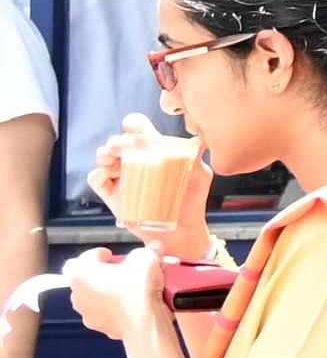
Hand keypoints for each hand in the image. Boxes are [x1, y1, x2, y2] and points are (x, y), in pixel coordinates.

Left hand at [63, 246, 164, 344]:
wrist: (144, 321)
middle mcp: (78, 294)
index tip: (112, 256)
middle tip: (125, 270)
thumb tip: (150, 251)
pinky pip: (107, 312)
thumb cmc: (136, 292)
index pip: (83, 258)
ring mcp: (87, 312)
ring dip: (110, 291)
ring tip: (132, 287)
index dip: (98, 255)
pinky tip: (135, 303)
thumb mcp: (146, 257)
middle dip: (106, 274)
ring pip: (97, 296)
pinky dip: (118, 307)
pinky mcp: (100, 326)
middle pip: (88, 278)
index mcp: (80, 273)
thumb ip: (146, 251)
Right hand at [95, 118, 213, 261]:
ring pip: (104, 157)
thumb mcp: (200, 177)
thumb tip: (200, 140)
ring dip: (104, 153)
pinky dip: (97, 174)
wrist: (181, 231)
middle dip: (118, 140)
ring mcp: (122, 177)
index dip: (135, 125)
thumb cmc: (191, 200)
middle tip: (121, 145)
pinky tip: (106, 174)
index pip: (140, 131)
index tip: (135, 127)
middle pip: (119, 142)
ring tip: (111, 156)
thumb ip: (197, 159)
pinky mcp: (112, 195)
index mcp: (155, 152)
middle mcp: (136, 161)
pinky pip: (96, 180)